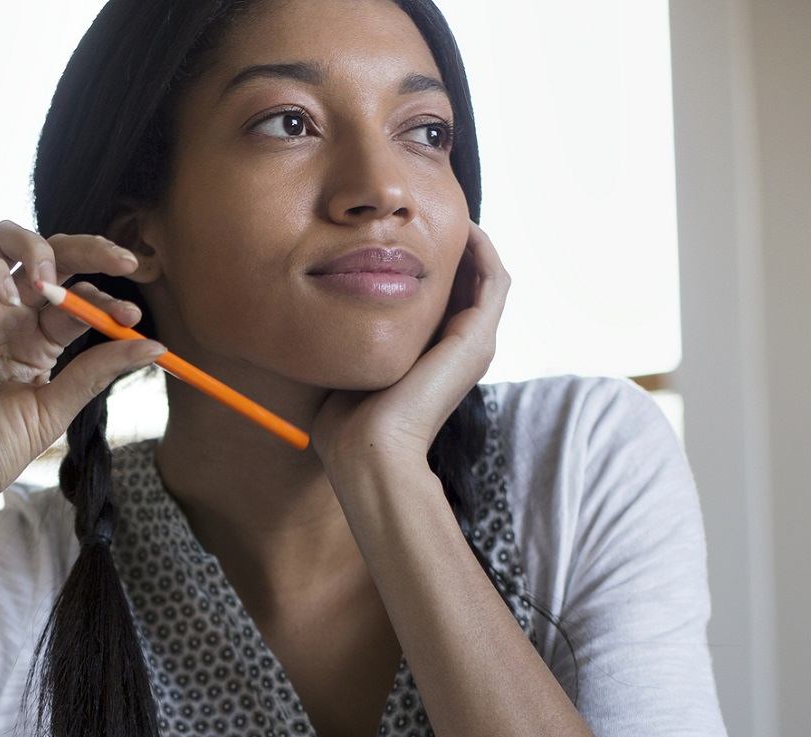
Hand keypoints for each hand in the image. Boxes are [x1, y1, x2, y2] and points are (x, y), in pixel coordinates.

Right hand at [0, 220, 165, 527]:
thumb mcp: (51, 411)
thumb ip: (96, 371)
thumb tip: (156, 345)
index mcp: (34, 340)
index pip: (78, 300)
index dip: (107, 299)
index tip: (133, 312)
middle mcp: (2, 315)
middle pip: (49, 257)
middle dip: (89, 249)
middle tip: (123, 260)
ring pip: (3, 241)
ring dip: (38, 247)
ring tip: (51, 280)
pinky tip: (8, 300)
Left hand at [310, 219, 508, 477]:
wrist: (368, 451)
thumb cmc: (347, 423)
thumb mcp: (350, 365)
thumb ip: (348, 340)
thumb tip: (317, 315)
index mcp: (433, 356)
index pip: (443, 298)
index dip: (430, 263)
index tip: (404, 232)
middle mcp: (461, 349)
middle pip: (467, 282)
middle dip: (451, 246)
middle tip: (426, 213)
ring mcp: (475, 344)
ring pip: (486, 276)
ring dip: (471, 242)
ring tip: (448, 210)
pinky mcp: (478, 339)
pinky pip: (494, 280)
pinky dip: (483, 250)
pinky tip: (462, 226)